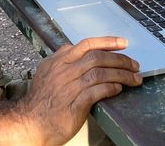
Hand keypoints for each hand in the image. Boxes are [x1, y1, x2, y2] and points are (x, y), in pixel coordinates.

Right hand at [18, 37, 141, 145]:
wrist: (30, 122)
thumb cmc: (40, 99)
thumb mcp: (46, 71)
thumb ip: (60, 58)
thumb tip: (72, 47)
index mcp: (59, 60)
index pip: (87, 44)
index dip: (107, 42)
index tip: (123, 43)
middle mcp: (65, 70)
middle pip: (97, 57)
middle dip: (120, 59)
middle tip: (134, 65)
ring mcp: (70, 86)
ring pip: (100, 73)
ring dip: (121, 74)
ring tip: (134, 78)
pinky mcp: (75, 104)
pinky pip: (97, 91)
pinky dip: (110, 88)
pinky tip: (118, 89)